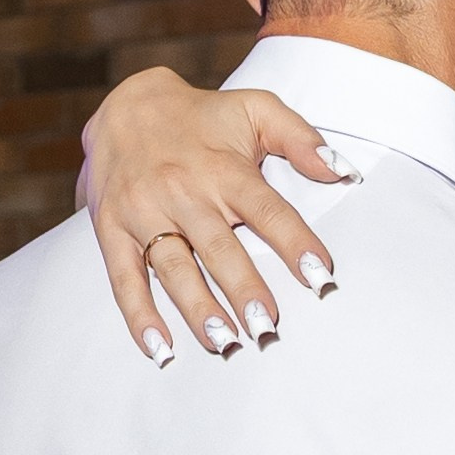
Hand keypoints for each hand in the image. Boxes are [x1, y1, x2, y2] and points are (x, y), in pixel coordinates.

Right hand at [78, 70, 348, 361]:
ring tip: (224, 343)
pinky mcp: (113, 231)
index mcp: (223, 168)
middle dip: (244, 289)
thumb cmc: (203, 117)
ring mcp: (145, 213)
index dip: (294, 243)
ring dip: (198, 309)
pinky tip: (160, 349)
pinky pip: (125, 278)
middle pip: (219, 248)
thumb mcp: (255, 108)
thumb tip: (342, 171)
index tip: (321, 276)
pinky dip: (139, 316)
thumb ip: (300, 138)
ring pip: (174, 268)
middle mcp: (183, 192)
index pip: (266, 209)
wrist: (125, 106)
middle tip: (268, 327)